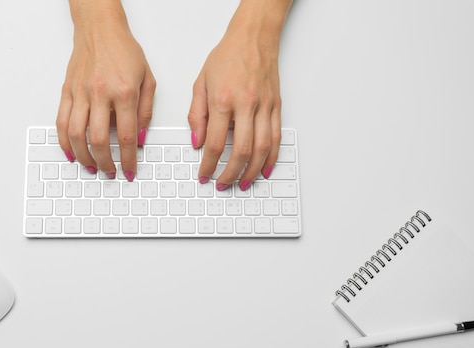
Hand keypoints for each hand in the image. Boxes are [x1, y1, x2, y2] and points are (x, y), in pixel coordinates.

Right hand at [56, 0, 155, 180]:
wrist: (100, 29)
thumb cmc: (124, 51)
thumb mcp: (147, 79)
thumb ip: (146, 111)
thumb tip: (140, 138)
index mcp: (124, 92)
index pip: (126, 136)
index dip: (127, 159)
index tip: (129, 171)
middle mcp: (100, 93)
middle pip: (98, 139)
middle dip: (105, 162)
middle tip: (110, 172)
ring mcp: (80, 92)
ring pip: (76, 134)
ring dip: (83, 156)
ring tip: (91, 166)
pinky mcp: (67, 91)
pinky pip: (61, 121)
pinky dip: (64, 141)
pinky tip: (71, 152)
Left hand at [188, 0, 291, 190]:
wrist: (253, 38)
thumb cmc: (227, 57)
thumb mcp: (200, 83)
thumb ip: (196, 115)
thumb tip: (196, 142)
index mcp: (224, 99)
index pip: (216, 142)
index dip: (209, 164)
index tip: (205, 175)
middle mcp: (246, 105)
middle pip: (241, 151)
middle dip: (231, 173)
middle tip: (222, 184)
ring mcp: (264, 107)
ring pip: (262, 149)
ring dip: (252, 171)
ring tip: (243, 183)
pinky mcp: (276, 107)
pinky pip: (276, 138)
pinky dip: (272, 158)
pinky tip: (265, 169)